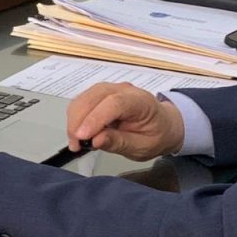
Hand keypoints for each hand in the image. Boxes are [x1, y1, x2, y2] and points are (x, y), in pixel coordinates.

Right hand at [66, 82, 183, 160]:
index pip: (115, 103)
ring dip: (74, 120)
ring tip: (77, 142)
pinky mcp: (100, 95)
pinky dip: (76, 117)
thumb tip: (96, 140)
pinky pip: (83, 101)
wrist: (162, 125)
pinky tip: (79, 134)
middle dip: (79, 121)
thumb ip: (120, 143)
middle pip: (94, 97)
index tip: (82, 137)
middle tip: (76, 145)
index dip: (95, 118)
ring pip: (84, 97)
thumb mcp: (143, 147)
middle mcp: (124, 90)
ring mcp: (111, 89)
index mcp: (141, 101)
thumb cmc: (155, 136)